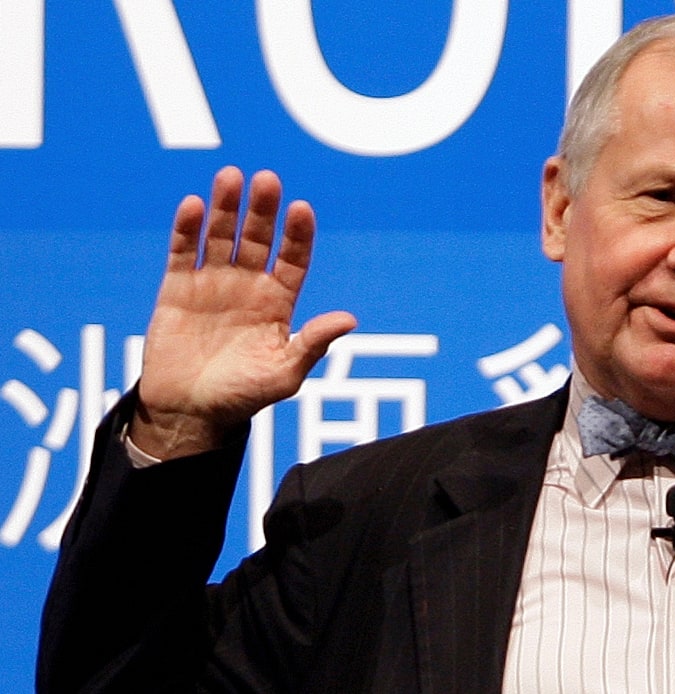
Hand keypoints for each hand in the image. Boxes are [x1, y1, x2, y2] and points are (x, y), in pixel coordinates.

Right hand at [129, 167, 356, 458]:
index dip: (298, 235)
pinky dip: (186, 229)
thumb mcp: (284, 373)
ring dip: (226, 207)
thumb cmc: (243, 397)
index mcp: (279, 301)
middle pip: (258, 238)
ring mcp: (213, 283)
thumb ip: (312, 344)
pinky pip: (183, 252)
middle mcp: (248, 285)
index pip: (294, 258)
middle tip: (267, 179)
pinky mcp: (178, 288)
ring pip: (221, 236)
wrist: (190, 412)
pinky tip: (193, 206)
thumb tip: (349, 319)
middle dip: (262, 210)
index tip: (301, 209)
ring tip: (231, 177)